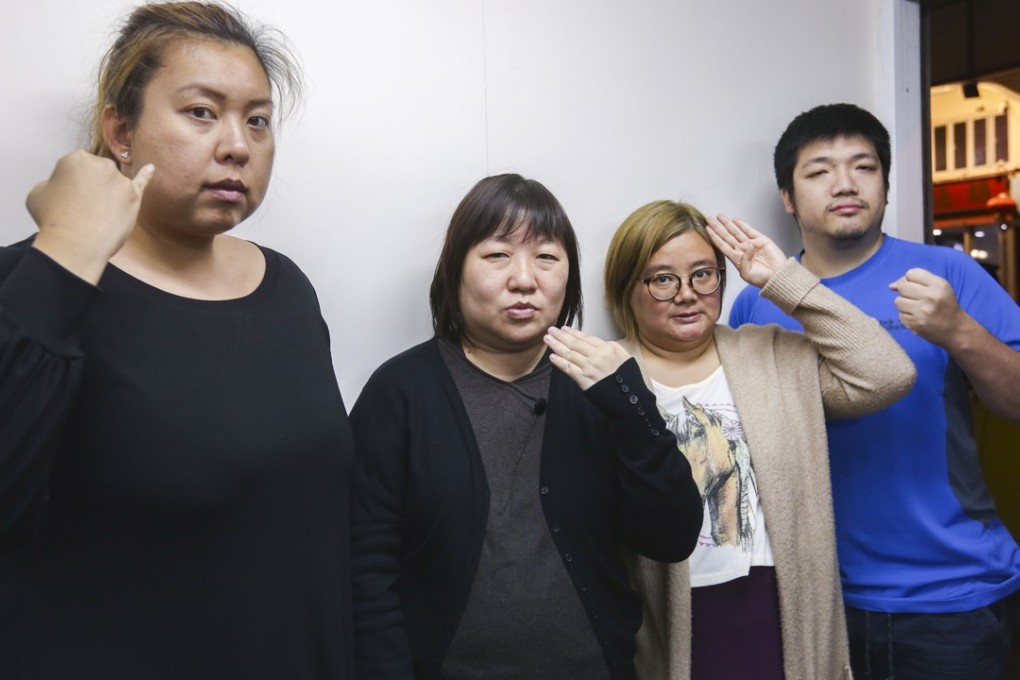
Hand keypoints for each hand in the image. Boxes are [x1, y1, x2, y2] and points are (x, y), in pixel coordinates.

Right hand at [28, 150, 154, 283]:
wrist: (76, 244)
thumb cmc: (53, 219)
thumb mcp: (38, 192)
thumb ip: (53, 182)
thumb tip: (64, 185)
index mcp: (76, 157)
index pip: (75, 168)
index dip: (70, 187)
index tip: (66, 200)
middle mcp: (101, 164)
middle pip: (96, 174)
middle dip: (89, 190)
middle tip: (80, 210)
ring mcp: (121, 180)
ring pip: (113, 186)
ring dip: (106, 197)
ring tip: (95, 216)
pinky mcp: (135, 197)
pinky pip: (142, 182)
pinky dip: (147, 175)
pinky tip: (151, 169)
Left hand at [544, 326, 630, 390]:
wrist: (630, 398)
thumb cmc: (629, 379)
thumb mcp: (626, 357)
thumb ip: (613, 348)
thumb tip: (601, 344)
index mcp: (607, 348)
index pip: (586, 338)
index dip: (573, 332)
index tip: (564, 328)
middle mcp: (597, 356)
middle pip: (574, 343)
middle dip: (561, 335)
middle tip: (551, 330)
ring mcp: (589, 367)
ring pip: (569, 354)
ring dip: (556, 345)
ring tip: (547, 339)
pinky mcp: (584, 380)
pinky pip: (569, 369)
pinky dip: (559, 362)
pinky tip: (552, 357)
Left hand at [706, 214, 786, 287]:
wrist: (778, 276)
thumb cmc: (763, 279)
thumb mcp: (747, 275)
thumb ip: (743, 262)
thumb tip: (746, 247)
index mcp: (737, 259)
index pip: (723, 245)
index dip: (715, 237)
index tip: (707, 229)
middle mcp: (742, 250)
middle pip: (727, 236)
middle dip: (718, 227)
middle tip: (709, 219)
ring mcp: (751, 244)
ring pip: (736, 231)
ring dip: (728, 224)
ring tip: (719, 216)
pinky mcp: (761, 240)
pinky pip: (749, 230)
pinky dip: (742, 225)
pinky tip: (735, 220)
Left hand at [889, 268, 965, 345]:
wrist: (954, 328)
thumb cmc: (944, 304)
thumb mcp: (938, 287)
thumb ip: (916, 280)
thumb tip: (891, 286)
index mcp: (938, 285)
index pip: (911, 273)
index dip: (911, 279)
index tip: (918, 286)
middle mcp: (930, 297)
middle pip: (902, 287)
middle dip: (906, 292)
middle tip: (917, 298)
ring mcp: (922, 312)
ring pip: (898, 301)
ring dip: (904, 304)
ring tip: (917, 307)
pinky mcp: (916, 324)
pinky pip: (900, 315)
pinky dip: (906, 316)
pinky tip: (917, 317)